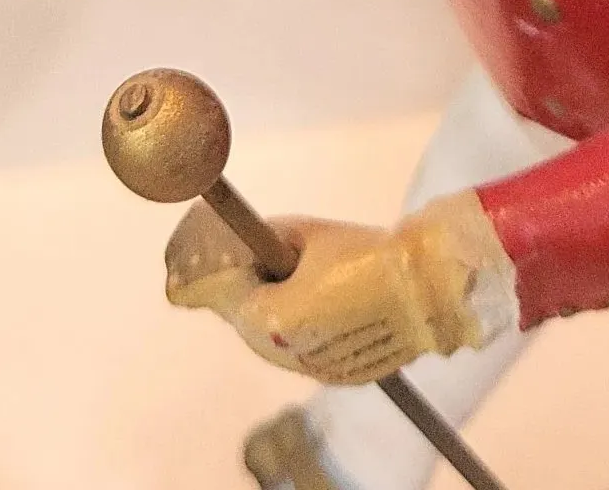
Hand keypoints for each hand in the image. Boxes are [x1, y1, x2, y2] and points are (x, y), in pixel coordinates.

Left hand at [164, 193, 516, 384]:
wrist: (428, 286)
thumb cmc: (363, 249)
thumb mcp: (301, 233)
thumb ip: (254, 245)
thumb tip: (226, 248)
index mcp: (273, 319)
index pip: (219, 296)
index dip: (199, 278)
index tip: (181, 273)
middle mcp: (287, 354)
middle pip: (244, 322)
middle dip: (238, 292)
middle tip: (236, 264)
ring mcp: (315, 370)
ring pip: (271, 341)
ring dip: (266, 311)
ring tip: (278, 279)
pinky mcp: (340, 376)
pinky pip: (301, 352)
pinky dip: (297, 328)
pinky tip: (306, 302)